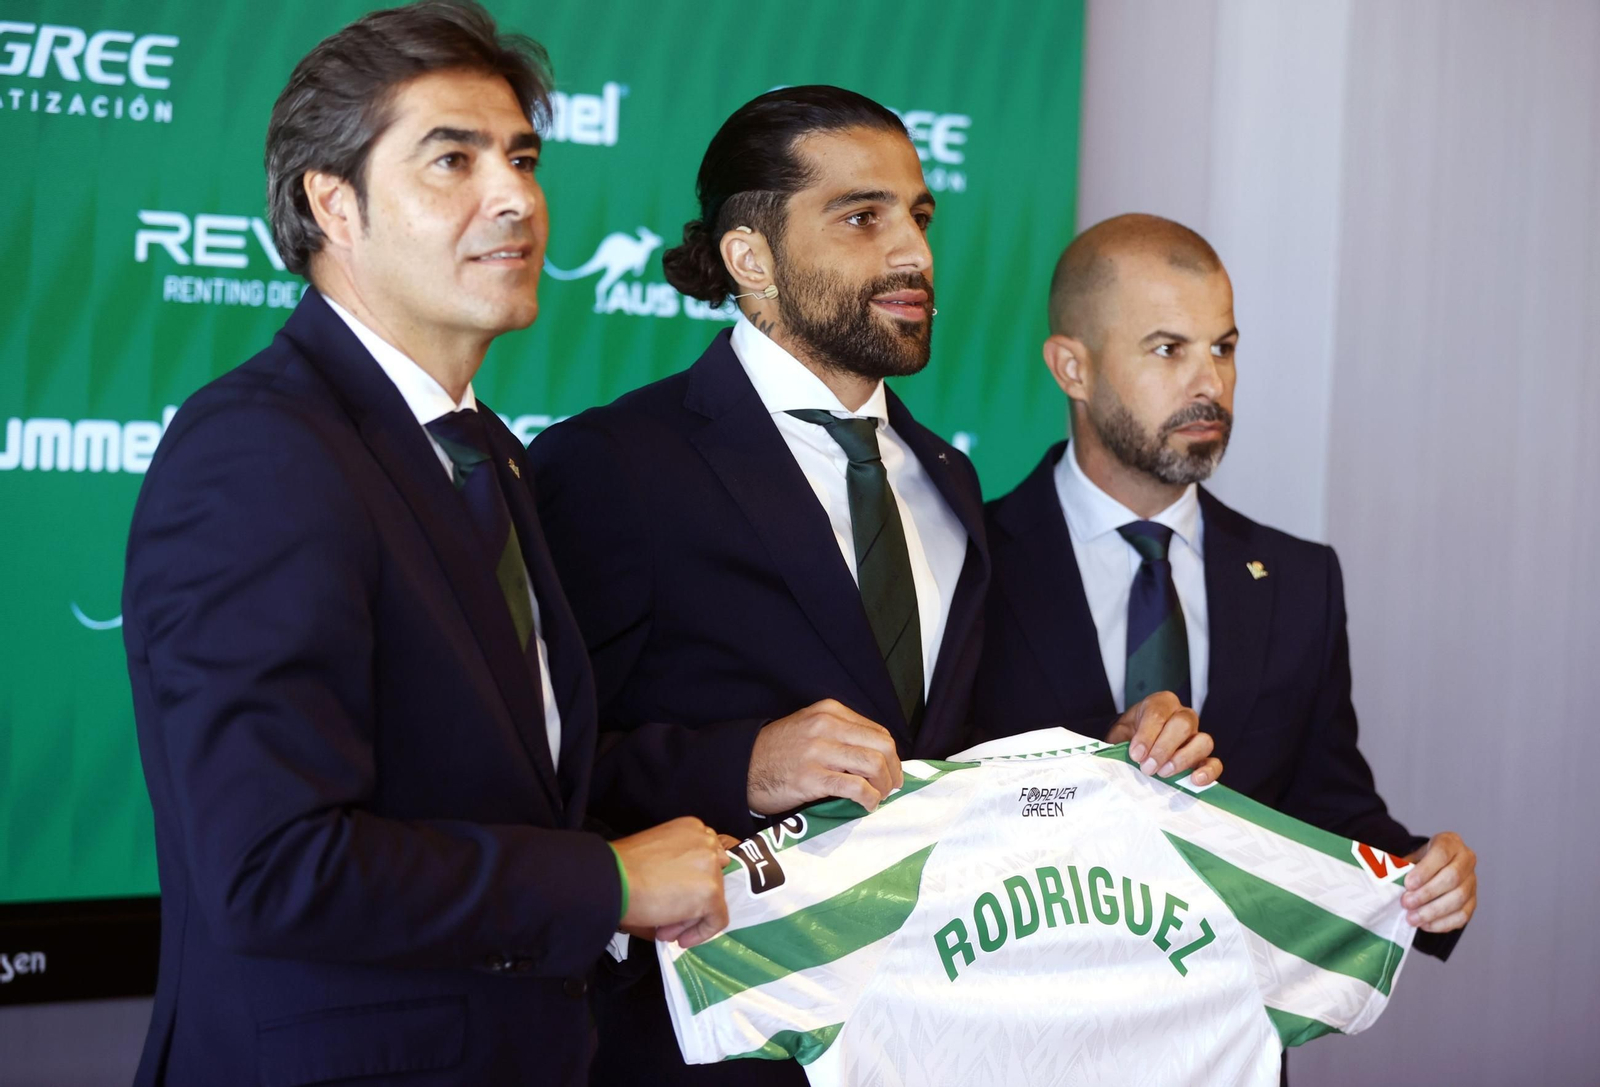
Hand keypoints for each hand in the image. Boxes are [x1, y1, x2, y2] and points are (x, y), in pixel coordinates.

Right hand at [611, 817, 729, 948]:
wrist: (612, 880)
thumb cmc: (622, 867)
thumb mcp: (657, 853)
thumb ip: (677, 864)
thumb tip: (681, 895)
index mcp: (692, 828)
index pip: (704, 859)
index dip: (691, 883)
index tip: (674, 900)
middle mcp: (706, 843)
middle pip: (710, 879)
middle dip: (690, 902)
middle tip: (668, 920)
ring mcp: (711, 867)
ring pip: (713, 899)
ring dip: (690, 918)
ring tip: (666, 931)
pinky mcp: (711, 892)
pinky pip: (716, 919)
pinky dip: (701, 933)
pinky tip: (679, 939)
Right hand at [747, 699, 902, 814]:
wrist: (743, 767)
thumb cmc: (779, 751)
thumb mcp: (810, 727)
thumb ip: (840, 734)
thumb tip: (878, 756)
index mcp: (829, 711)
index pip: (877, 731)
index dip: (891, 754)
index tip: (891, 770)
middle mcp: (826, 726)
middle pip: (882, 745)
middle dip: (894, 769)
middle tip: (892, 786)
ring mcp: (818, 751)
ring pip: (873, 764)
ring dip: (883, 785)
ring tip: (879, 796)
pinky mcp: (811, 777)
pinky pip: (855, 787)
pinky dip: (869, 798)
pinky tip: (867, 804)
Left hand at [1106, 692, 1222, 785]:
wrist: (1135, 747)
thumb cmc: (1129, 737)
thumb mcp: (1120, 733)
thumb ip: (1120, 741)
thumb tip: (1123, 755)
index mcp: (1161, 703)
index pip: (1159, 713)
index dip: (1147, 735)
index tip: (1135, 754)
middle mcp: (1182, 716)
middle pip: (1183, 724)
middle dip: (1163, 748)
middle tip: (1147, 767)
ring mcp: (1196, 737)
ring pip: (1203, 741)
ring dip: (1183, 759)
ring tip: (1164, 774)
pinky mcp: (1203, 758)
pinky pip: (1214, 762)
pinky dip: (1208, 771)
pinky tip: (1195, 780)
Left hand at [1402, 832, 1476, 932]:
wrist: (1440, 867)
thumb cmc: (1422, 861)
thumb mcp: (1412, 856)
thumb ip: (1401, 866)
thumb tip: (1388, 880)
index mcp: (1450, 843)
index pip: (1441, 854)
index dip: (1425, 870)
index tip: (1408, 884)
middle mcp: (1466, 860)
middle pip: (1452, 878)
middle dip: (1427, 893)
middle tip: (1406, 903)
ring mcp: (1473, 882)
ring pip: (1459, 899)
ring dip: (1433, 911)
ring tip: (1412, 918)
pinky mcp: (1473, 902)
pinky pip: (1462, 916)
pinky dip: (1443, 923)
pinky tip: (1425, 924)